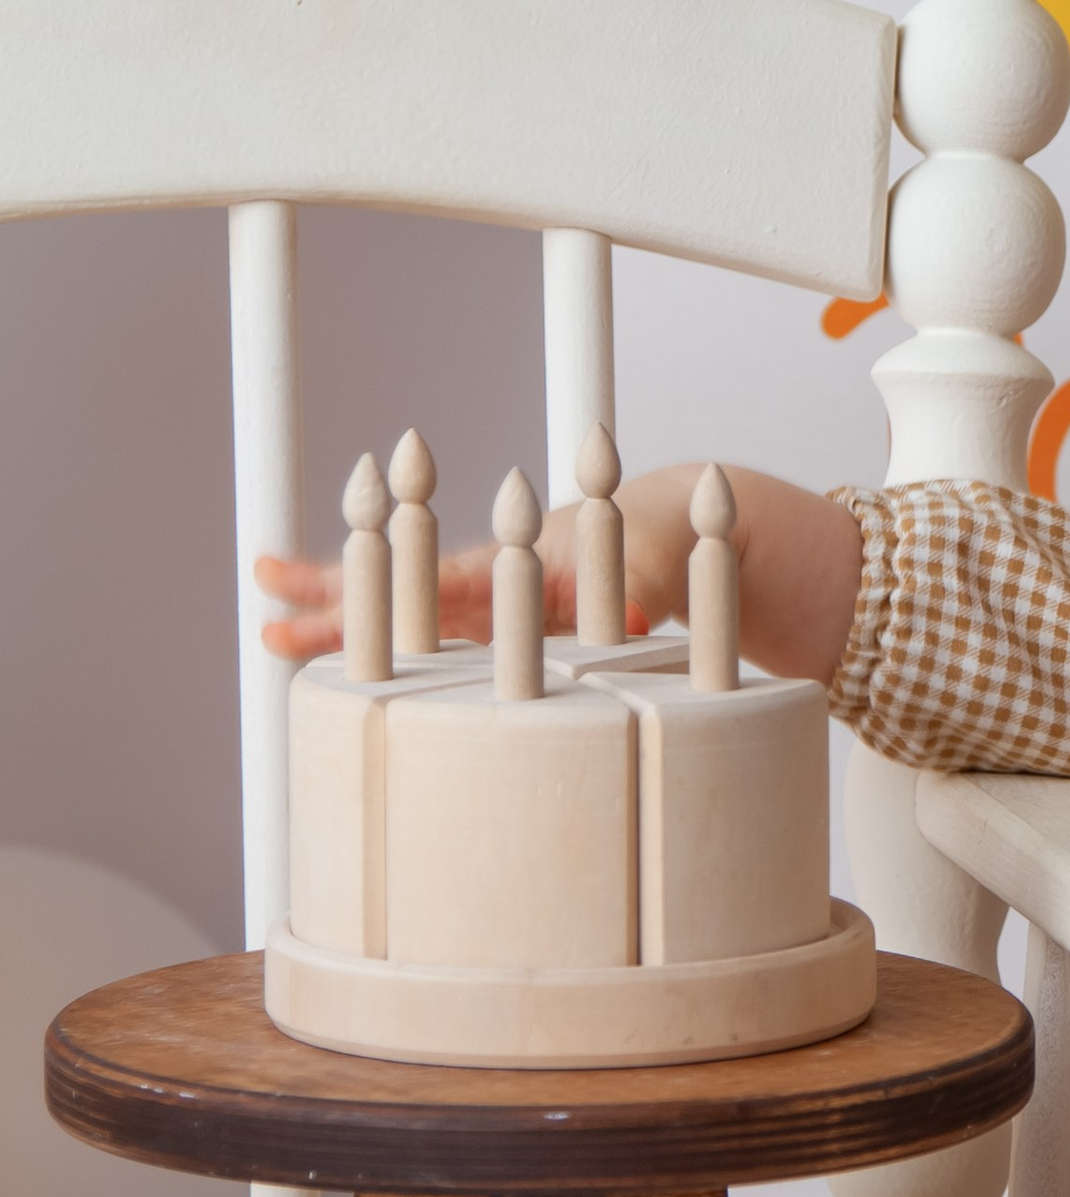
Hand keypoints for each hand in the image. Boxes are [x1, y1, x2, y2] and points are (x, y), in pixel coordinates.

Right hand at [255, 462, 862, 677]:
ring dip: (344, 621)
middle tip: (266, 619)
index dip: (373, 589)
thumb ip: (639, 591)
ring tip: (273, 624)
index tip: (311, 585)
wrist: (675, 534)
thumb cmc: (658, 541)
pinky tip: (342, 661)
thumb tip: (630, 625)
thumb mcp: (656, 563)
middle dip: (331, 606)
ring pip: (405, 618)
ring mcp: (492, 610)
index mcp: (514, 564)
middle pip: (398, 598)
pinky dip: (391, 645)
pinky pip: (438, 640)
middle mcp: (491, 585)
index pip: (431, 583)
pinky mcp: (506, 631)